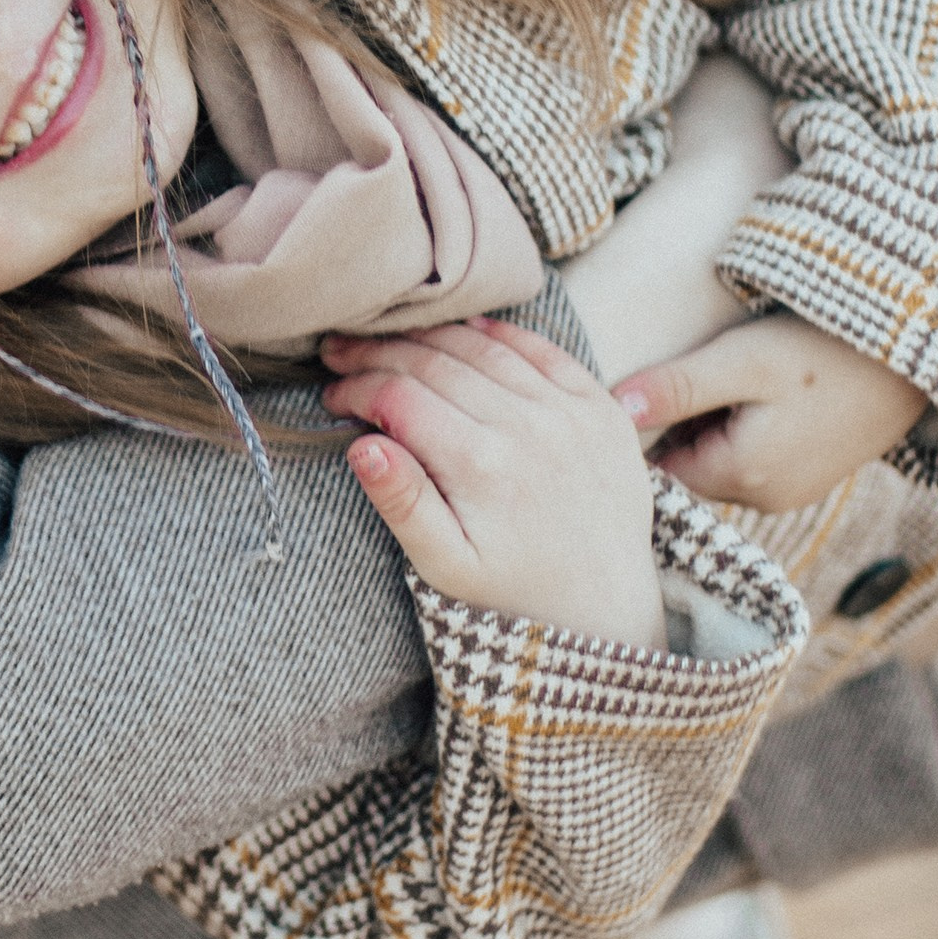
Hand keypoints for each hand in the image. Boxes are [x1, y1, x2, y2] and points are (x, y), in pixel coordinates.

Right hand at [321, 319, 666, 648]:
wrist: (606, 607)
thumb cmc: (515, 594)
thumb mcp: (446, 566)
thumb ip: (403, 504)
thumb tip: (362, 447)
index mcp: (481, 466)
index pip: (399, 397)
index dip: (355, 388)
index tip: (331, 396)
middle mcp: (527, 426)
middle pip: (434, 362)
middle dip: (377, 354)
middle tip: (339, 354)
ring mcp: (569, 411)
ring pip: (482, 346)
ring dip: (428, 337)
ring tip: (389, 342)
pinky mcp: (601, 408)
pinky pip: (542, 350)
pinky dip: (498, 333)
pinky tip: (464, 332)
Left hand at [611, 316, 926, 511]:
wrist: (916, 356)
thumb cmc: (827, 353)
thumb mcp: (744, 360)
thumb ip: (679, 387)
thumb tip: (617, 407)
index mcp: (743, 478)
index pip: (659, 469)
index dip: (648, 427)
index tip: (655, 384)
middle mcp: (766, 499)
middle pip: (689, 466)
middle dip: (680, 426)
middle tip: (696, 370)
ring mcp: (792, 491)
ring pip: (720, 461)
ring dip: (713, 425)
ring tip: (733, 376)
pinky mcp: (810, 474)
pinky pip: (754, 458)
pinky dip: (746, 427)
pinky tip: (764, 390)